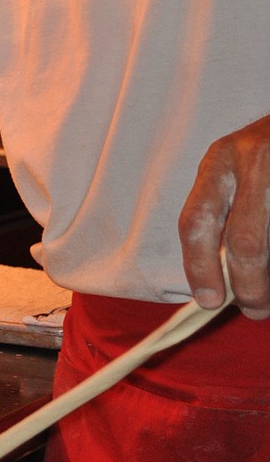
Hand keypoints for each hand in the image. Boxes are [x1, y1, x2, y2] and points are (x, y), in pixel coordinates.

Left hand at [179, 114, 269, 318]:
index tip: (208, 299)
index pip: (198, 220)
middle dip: (247, 285)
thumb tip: (216, 279)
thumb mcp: (234, 167)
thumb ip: (222, 210)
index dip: (198, 266)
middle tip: (252, 307)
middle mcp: (252, 162)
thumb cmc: (263, 154)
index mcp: (220, 160)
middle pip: (245, 242)